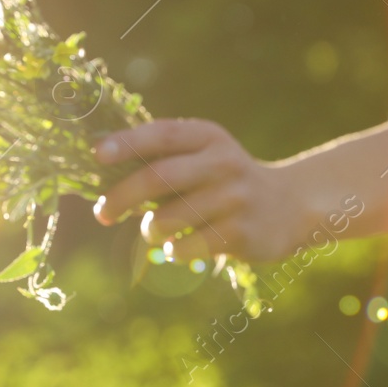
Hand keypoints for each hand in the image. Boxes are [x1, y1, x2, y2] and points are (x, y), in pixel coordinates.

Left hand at [92, 118, 311, 262]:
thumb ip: (163, 157)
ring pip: (169, 219)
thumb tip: (99, 167)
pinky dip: (172, 251)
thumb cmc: (226, 181)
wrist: (290, 206)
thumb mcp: (204, 155)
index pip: (162, 134)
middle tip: (102, 213)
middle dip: (121, 197)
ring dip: (150, 230)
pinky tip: (177, 248)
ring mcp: (235, 198)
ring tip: (153, 231)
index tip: (97, 156)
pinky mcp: (242, 233)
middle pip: (159, 178)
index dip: (127, 143)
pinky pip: (188, 247)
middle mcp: (224, 163)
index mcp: (209, 137)